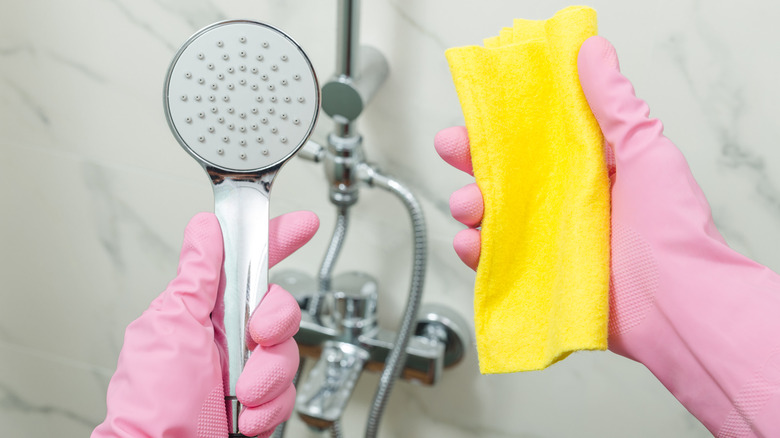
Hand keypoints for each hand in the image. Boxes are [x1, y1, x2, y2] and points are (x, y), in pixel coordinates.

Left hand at [92, 211, 318, 437]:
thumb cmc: (151, 403)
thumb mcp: (171, 327)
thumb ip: (195, 277)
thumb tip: (204, 229)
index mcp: (205, 311)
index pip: (246, 264)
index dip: (277, 240)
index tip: (303, 224)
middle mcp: (229, 336)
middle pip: (280, 307)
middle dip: (276, 322)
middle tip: (257, 336)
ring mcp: (247, 369)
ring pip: (289, 353)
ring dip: (269, 376)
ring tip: (240, 394)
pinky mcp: (261, 401)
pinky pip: (289, 394)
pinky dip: (270, 408)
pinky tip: (246, 417)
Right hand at [436, 36, 779, 434]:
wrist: (677, 303)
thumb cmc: (670, 226)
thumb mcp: (645, 149)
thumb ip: (613, 102)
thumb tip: (591, 51)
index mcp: (587, 170)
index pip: (533, 141)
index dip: (501, 127)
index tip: (476, 116)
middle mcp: (564, 204)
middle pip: (504, 176)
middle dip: (472, 160)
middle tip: (454, 150)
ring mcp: (549, 242)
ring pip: (492, 217)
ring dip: (469, 205)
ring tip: (469, 205)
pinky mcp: (539, 277)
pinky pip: (495, 261)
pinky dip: (475, 251)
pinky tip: (472, 243)